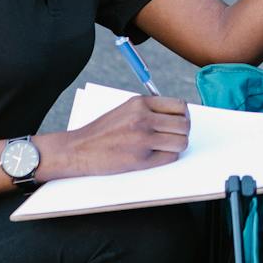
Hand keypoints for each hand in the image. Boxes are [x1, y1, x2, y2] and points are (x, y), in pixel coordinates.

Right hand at [46, 96, 190, 177]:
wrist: (79, 149)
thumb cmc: (102, 131)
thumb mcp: (125, 110)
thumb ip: (148, 110)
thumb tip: (176, 116)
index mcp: (140, 103)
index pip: (179, 105)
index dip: (183, 115)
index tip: (179, 121)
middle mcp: (143, 118)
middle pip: (184, 124)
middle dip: (182, 132)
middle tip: (174, 136)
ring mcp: (143, 139)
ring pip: (181, 142)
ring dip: (177, 145)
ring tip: (166, 146)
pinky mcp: (141, 159)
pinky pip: (170, 157)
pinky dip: (168, 157)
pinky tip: (156, 155)